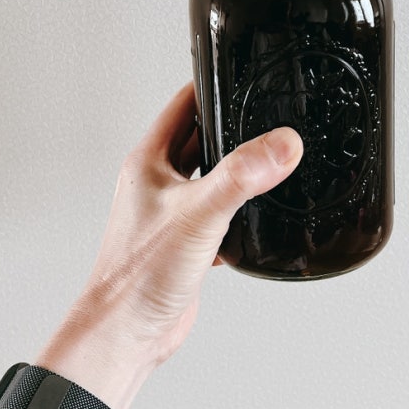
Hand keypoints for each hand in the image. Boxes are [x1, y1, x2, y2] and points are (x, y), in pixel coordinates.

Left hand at [38, 82, 302, 408]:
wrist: (127, 334)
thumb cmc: (136, 277)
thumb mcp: (198, 215)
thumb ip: (241, 176)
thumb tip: (280, 145)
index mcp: (149, 162)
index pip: (184, 105)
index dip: (213, 86)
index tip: (244, 75)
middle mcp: (159, 183)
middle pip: (202, 139)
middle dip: (235, 128)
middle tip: (271, 115)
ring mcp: (172, 213)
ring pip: (213, 177)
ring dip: (239, 171)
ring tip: (274, 161)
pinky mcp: (187, 243)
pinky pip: (220, 214)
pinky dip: (241, 212)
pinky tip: (260, 217)